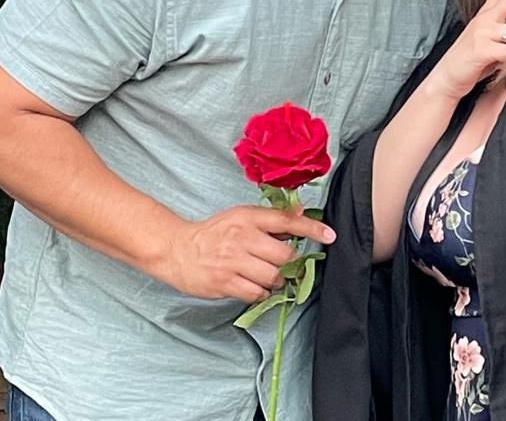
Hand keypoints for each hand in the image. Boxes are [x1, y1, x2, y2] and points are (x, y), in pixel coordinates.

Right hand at [154, 205, 334, 301]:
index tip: (329, 236)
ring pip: (273, 277)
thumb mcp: (240, 217)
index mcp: (247, 218)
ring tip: (268, 277)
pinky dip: (261, 293)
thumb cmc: (212, 233)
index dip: (311, 229)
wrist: (176, 249)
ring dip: (277, 281)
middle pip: (284, 256)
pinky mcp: (224, 283)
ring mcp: (232, 261)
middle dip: (290, 265)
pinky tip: (255, 286)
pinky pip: (256, 293)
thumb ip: (270, 218)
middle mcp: (241, 237)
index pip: (286, 221)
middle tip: (287, 267)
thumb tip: (302, 212)